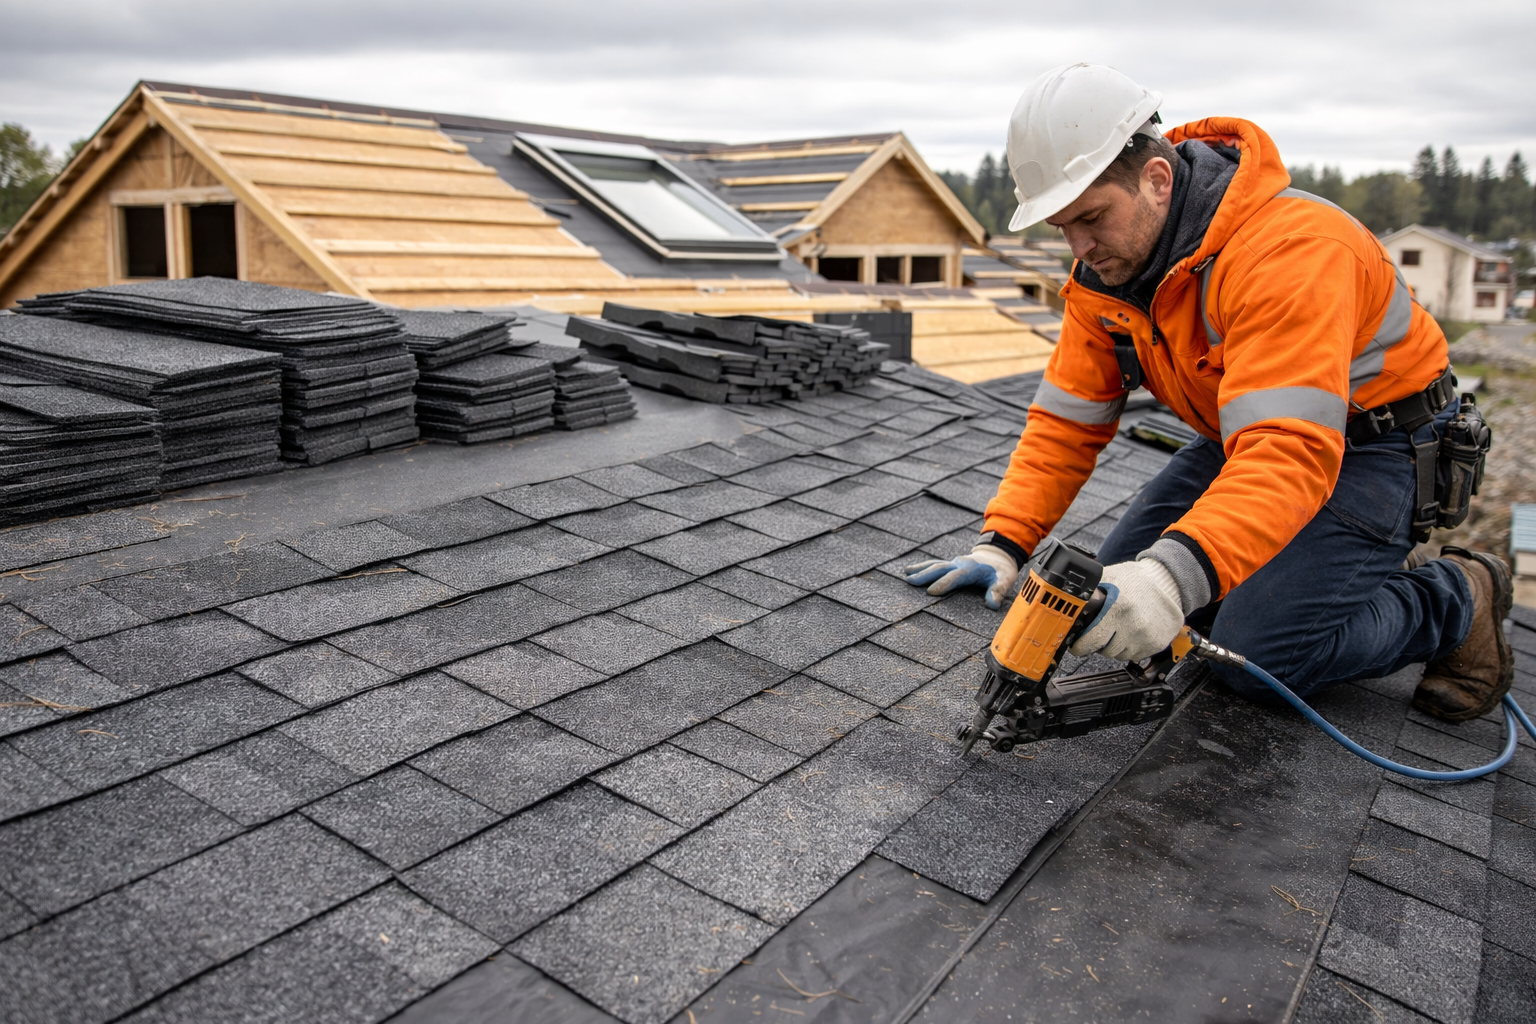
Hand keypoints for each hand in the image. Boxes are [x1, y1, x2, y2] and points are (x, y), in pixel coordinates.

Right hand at [903, 544, 1018, 608]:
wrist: (998, 555)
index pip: (955, 577)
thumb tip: (992, 604)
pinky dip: (922, 567)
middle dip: (925, 575)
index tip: (931, 592)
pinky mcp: (950, 565)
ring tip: (906, 576)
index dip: (943, 584)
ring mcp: (953, 563)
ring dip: (920, 570)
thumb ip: (998, 591)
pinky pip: (934, 565)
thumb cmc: (1001, 570)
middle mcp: (959, 563)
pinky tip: (910, 571)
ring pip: (934, 565)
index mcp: (971, 568)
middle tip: (910, 582)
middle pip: (939, 569)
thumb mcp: (1005, 579)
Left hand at [1069, 557, 1183, 661]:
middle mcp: (1133, 625)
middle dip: (1098, 644)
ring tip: (1119, 628)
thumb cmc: (1135, 580)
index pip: (1090, 641)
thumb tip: (1068, 606)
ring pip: (1119, 655)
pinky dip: (1130, 647)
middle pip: (1104, 651)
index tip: (1078, 644)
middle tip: (1100, 632)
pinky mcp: (1157, 644)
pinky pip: (1135, 656)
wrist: (1167, 582)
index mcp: (1116, 608)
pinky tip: (1132, 632)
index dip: (1081, 645)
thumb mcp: (1107, 579)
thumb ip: (1088, 594)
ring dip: (1115, 646)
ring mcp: (1146, 637)